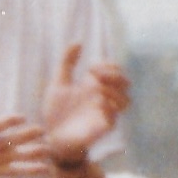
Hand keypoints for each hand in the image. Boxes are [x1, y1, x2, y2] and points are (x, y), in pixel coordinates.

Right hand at [0, 87, 51, 177]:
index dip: (7, 122)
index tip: (20, 117)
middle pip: (10, 141)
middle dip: (26, 136)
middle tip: (42, 129)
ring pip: (16, 157)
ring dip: (33, 153)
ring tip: (49, 150)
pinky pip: (15, 171)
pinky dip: (30, 170)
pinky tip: (46, 169)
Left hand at [39, 44, 130, 165]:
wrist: (51, 135)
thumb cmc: (55, 111)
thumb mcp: (59, 82)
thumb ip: (67, 62)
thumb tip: (79, 42)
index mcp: (96, 86)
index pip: (115, 70)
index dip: (108, 66)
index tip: (90, 69)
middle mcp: (105, 98)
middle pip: (126, 83)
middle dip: (114, 76)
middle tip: (95, 76)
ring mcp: (105, 113)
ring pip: (126, 100)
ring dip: (113, 91)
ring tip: (96, 89)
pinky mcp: (102, 128)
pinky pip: (114, 117)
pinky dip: (107, 107)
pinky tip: (95, 103)